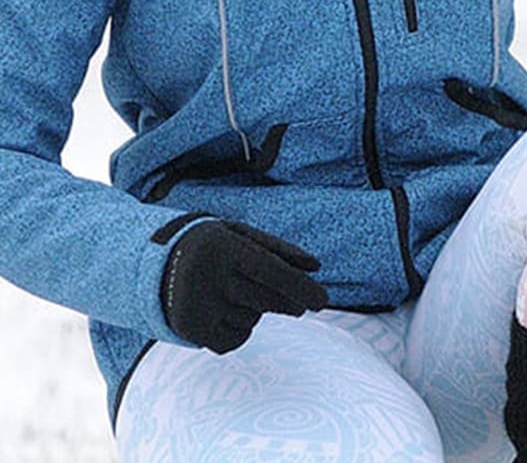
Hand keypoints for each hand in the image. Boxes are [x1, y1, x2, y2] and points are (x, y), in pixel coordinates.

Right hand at [160, 218, 327, 352]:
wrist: (156, 265)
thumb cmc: (214, 246)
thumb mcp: (240, 235)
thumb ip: (279, 249)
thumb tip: (316, 267)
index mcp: (222, 246)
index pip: (269, 270)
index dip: (299, 286)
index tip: (323, 300)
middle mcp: (207, 277)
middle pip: (266, 299)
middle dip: (291, 303)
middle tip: (303, 305)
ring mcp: (197, 306)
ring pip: (251, 318)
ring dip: (256, 310)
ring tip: (235, 292)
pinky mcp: (190, 331)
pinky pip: (234, 339)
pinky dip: (239, 329)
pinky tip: (224, 312)